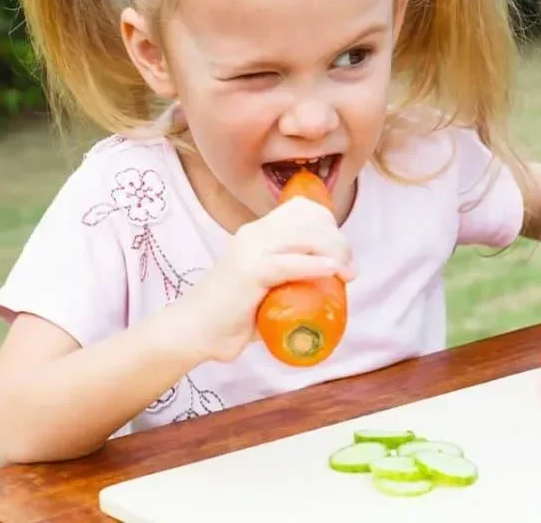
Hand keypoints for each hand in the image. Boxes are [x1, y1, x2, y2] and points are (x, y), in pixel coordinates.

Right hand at [165, 197, 355, 363]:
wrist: (191, 332)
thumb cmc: (231, 315)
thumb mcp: (266, 285)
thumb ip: (289, 279)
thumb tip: (327, 288)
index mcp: (258, 232)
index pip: (303, 209)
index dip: (330, 224)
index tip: (342, 252)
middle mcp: (255, 233)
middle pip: (311, 220)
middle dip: (339, 241)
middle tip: (349, 270)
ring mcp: (251, 251)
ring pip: (306, 236)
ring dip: (335, 252)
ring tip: (346, 273)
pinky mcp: (249, 272)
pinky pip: (289, 263)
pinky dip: (316, 265)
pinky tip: (333, 271)